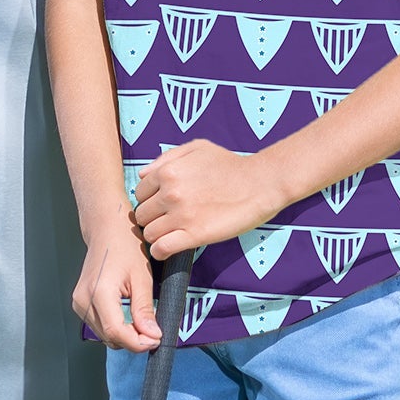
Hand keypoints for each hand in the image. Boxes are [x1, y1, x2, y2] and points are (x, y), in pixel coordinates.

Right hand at [73, 217, 162, 351]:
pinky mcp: (80, 303)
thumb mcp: (142, 277)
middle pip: (110, 337)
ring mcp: (79, 302)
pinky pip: (100, 327)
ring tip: (142, 321)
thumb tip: (152, 336)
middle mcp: (84, 299)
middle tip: (153, 330)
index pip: (117, 333)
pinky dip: (116, 328)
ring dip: (125, 336)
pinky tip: (128, 317)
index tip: (156, 339)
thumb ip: (144, 309)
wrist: (106, 228)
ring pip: (105, 335)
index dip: (139, 343)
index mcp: (99, 292)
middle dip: (134, 340)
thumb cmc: (124, 244)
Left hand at [131, 141, 287, 258]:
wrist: (259, 183)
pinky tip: (167, 248)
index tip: (159, 206)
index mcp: (167, 172)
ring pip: (149, 233)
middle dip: (151, 218)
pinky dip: (160, 251)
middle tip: (165, 221)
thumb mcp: (196, 148)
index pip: (139, 193)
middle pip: (142, 215)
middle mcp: (169, 193)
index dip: (149, 200)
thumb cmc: (229, 164)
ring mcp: (181, 215)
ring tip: (169, 234)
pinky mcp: (194, 235)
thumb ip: (166, 158)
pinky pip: (162, 249)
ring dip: (156, 235)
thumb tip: (143, 175)